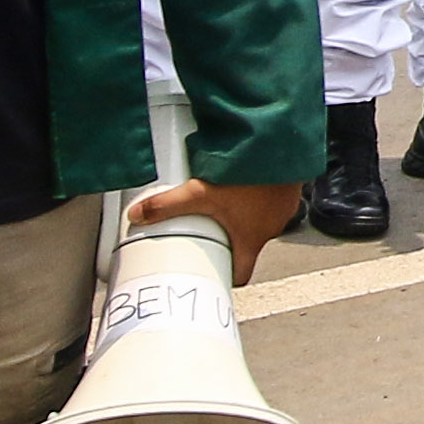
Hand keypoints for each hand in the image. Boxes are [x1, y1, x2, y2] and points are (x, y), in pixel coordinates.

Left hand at [135, 177, 303, 286]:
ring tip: (227, 201)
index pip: (241, 273)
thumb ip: (167, 205)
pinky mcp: (287, 188)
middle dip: (228, 238)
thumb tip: (136, 215)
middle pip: (246, 244)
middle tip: (209, 227)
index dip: (225, 276)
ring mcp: (282, 208)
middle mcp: (270, 228)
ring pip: (260, 220)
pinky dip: (260, 194)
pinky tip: (248, 182)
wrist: (281, 147)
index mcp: (251, 239)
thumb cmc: (251, 175)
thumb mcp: (200, 192)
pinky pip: (273, 199)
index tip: (213, 273)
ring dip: (245, 215)